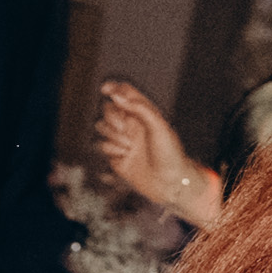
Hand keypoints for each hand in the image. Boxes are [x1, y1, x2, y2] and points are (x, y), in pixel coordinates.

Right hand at [94, 77, 221, 231]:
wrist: (169, 184)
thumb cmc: (170, 154)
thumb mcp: (160, 126)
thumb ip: (140, 108)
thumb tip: (118, 95)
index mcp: (144, 114)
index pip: (124, 93)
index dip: (113, 88)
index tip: (106, 89)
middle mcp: (131, 125)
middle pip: (108, 109)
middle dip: (112, 116)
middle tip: (124, 127)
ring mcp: (122, 140)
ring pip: (101, 127)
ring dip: (112, 134)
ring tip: (129, 146)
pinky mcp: (115, 156)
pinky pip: (102, 145)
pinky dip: (112, 149)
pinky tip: (126, 156)